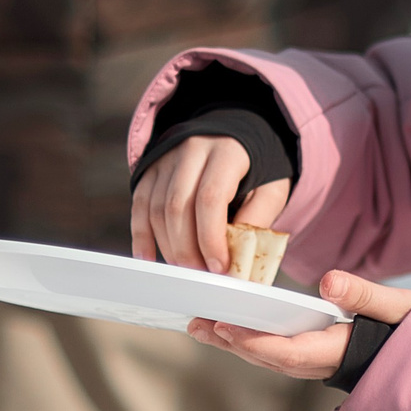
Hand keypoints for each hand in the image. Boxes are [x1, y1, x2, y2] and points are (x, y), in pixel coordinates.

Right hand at [131, 134, 291, 274]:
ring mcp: (167, 158)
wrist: (235, 136)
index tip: (219, 267)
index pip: (210, 198)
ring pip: (157, 209)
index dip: (211, 238)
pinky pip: (140, 206)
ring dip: (169, 246)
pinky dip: (142, 236)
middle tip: (200, 274)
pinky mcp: (150, 170)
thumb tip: (238, 259)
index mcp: (227, 152)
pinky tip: (149, 258)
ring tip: (186, 269)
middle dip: (187, 249)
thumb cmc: (257, 168)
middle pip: (178, 206)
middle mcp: (192, 150)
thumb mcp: (271, 189)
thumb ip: (257, 220)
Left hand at [190, 269, 410, 379]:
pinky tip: (227, 328)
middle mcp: (323, 365)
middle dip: (232, 343)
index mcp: (340, 354)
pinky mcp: (315, 358)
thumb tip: (328, 280)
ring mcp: (317, 365)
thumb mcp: (398, 307)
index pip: (290, 353)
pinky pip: (275, 353)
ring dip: (234, 344)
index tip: (226, 328)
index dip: (255, 343)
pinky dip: (250, 342)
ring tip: (199, 327)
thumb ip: (364, 294)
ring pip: (268, 358)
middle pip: (268, 358)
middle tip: (196, 325)